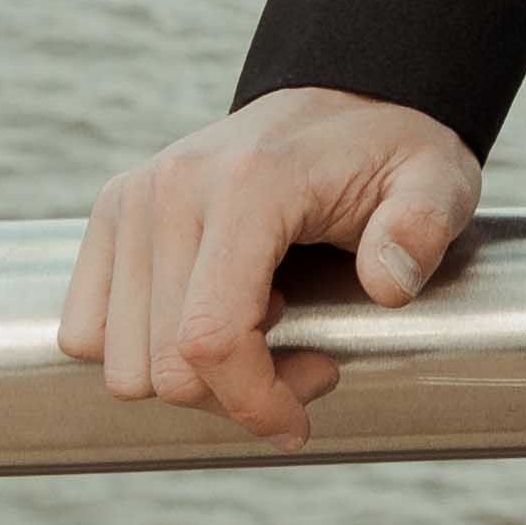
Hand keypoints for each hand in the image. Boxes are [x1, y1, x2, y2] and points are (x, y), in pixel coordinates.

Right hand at [55, 86, 481, 450]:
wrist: (344, 102)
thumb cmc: (391, 154)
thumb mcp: (437, 180)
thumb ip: (423, 226)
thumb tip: (389, 283)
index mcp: (249, 183)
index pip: (210, 338)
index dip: (252, 403)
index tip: (297, 423)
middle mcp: (172, 187)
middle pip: (163, 366)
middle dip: (236, 395)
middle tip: (306, 366)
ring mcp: (133, 198)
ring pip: (122, 362)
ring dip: (193, 378)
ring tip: (264, 335)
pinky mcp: (111, 212)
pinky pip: (88, 332)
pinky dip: (144, 350)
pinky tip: (211, 316)